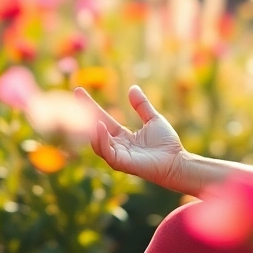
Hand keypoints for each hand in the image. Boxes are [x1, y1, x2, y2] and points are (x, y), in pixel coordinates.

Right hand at [75, 84, 192, 191]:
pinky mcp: (122, 163)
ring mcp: (118, 155)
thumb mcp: (153, 119)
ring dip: (91, 127)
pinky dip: (102, 140)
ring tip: (87, 110)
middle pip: (95, 128)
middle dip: (84, 113)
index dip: (91, 106)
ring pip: (97, 141)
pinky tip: (100, 126)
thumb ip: (142, 106)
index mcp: (122, 136)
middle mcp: (117, 146)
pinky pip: (107, 152)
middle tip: (75, 94)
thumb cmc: (167, 144)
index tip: (79, 91)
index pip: (102, 119)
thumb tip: (132, 88)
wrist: (177, 161)